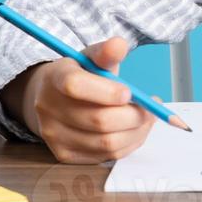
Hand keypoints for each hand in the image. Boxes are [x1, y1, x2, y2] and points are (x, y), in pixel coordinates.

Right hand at [4, 37, 159, 164]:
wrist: (51, 99)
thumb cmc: (79, 76)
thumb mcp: (91, 58)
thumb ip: (106, 52)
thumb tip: (119, 44)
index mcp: (55, 78)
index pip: (75, 85)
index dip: (107, 91)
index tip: (130, 91)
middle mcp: (48, 109)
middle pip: (98, 120)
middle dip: (134, 115)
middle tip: (153, 107)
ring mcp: (54, 136)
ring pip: (106, 143)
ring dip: (137, 132)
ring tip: (147, 117)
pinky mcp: (65, 155)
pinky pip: (106, 156)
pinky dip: (129, 144)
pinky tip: (135, 130)